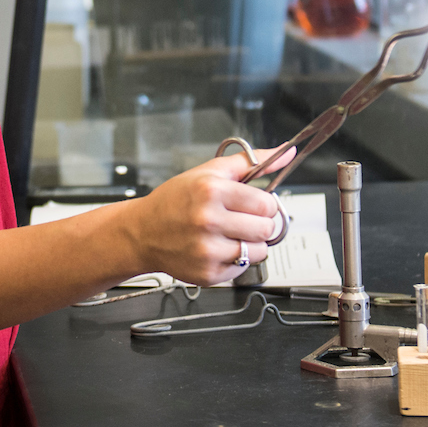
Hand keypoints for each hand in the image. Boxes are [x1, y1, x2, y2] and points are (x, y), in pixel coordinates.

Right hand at [125, 146, 294, 286]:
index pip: (266, 204)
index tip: (254, 204)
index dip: (264, 204)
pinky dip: (235, 259)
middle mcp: (208, 221)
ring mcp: (207, 250)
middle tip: (242, 219)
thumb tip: (285, 153)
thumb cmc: (175, 200)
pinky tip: (217, 248)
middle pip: (266, 228)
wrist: (142, 232)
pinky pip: (242, 269)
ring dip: (250, 243)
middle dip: (259, 223)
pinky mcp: (207, 274)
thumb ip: (249, 161)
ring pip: (258, 251)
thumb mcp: (208, 172)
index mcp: (211, 191)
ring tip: (229, 234)